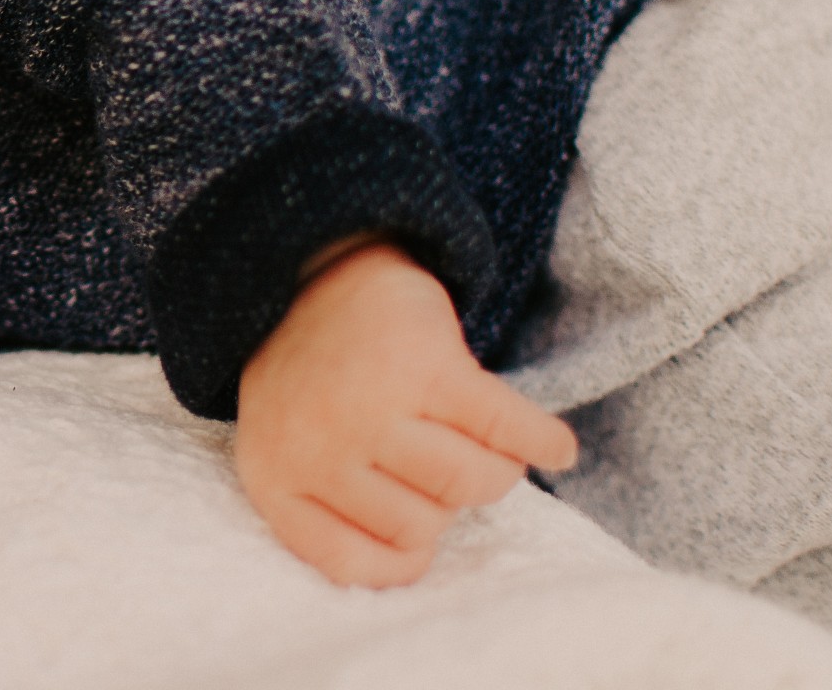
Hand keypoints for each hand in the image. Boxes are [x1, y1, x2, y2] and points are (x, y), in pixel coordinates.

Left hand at [235, 241, 578, 586]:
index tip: (412, 526)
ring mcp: (369, 405)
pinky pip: (509, 430)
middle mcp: (315, 445)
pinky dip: (542, 440)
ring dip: (490, 462)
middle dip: (440, 494)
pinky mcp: (425, 365)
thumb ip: (334, 511)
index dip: (400, 553)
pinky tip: (556, 447)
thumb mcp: (291, 446)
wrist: (310, 265)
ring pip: (473, 484)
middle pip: (425, 527)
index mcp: (275, 477)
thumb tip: (419, 566)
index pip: (357, 564)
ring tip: (465, 429)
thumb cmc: (314, 377)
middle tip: (425, 445)